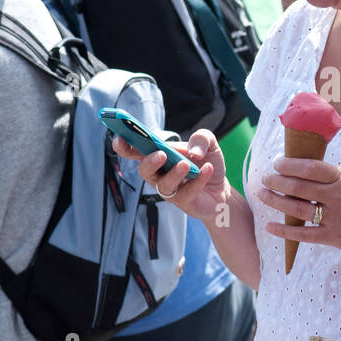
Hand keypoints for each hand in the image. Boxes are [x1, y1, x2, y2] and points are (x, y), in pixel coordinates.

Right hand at [113, 128, 227, 220]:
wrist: (221, 189)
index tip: (119, 139)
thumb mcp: (209, 143)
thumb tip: (194, 152)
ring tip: (186, 164)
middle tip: (161, 154)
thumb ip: (202, 138)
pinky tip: (207, 169)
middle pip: (145, 170)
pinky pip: (187, 192)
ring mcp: (170, 189)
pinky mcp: (183, 202)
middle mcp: (159, 174)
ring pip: (164, 184)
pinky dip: (198, 180)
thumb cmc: (207, 163)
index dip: (124, 146)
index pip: (136, 151)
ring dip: (174, 173)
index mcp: (159, 155)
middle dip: (150, 162)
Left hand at [257, 157, 340, 258]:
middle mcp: (338, 198)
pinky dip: (285, 231)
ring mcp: (336, 219)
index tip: (277, 163)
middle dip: (277, 181)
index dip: (290, 164)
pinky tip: (271, 226)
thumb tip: (310, 168)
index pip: (311, 168)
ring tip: (263, 194)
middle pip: (299, 187)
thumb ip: (338, 174)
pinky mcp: (335, 238)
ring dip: (276, 201)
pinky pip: (305, 234)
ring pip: (298, 209)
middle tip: (265, 178)